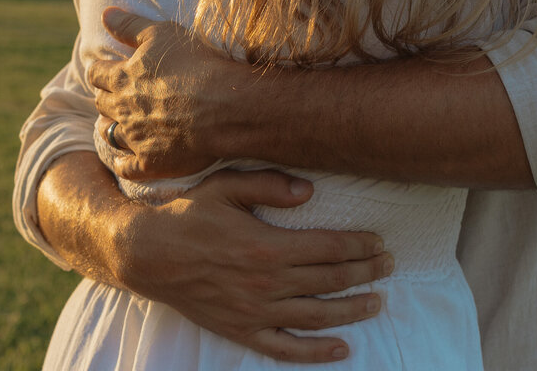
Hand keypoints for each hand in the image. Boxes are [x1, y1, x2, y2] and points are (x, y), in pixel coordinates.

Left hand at [88, 7, 243, 179]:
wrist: (224, 107)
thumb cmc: (196, 65)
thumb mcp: (162, 33)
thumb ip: (130, 24)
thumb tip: (103, 13)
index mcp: (122, 78)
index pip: (97, 74)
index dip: (101, 71)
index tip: (107, 71)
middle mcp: (123, 109)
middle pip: (102, 103)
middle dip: (107, 98)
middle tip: (118, 96)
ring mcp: (136, 138)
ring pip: (111, 134)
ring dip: (114, 127)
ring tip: (124, 124)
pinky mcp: (151, 163)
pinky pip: (126, 168)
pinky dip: (123, 163)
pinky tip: (128, 159)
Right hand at [115, 168, 393, 363]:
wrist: (148, 254)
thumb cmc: (188, 215)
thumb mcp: (224, 186)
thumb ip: (268, 184)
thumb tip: (309, 191)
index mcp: (267, 245)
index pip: (328, 247)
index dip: (359, 245)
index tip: (378, 242)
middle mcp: (267, 282)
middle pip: (331, 280)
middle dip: (366, 272)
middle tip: (388, 265)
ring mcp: (256, 311)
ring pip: (318, 315)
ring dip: (353, 309)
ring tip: (377, 301)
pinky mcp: (243, 330)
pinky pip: (287, 348)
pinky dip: (317, 352)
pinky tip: (342, 348)